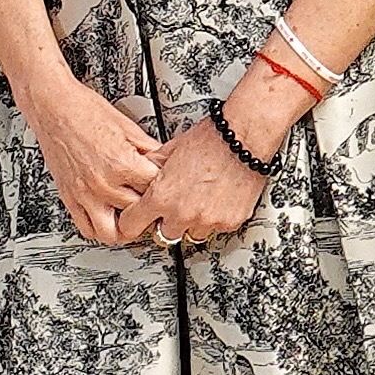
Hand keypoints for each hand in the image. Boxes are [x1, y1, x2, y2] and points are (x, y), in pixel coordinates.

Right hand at [26, 72, 167, 247]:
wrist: (53, 107)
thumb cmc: (84, 110)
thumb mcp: (127, 126)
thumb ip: (148, 148)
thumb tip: (164, 161)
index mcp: (122, 163)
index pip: (156, 190)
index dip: (164, 186)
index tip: (165, 186)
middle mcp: (103, 183)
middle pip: (138, 212)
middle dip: (148, 208)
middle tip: (152, 203)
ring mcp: (85, 193)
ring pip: (112, 233)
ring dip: (125, 230)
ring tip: (132, 220)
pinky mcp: (70, 197)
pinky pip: (86, 228)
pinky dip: (99, 230)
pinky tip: (108, 219)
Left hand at [144, 107, 270, 250]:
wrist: (243, 138)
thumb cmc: (211, 139)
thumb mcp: (170, 149)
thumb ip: (154, 166)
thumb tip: (144, 170)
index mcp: (161, 196)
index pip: (131, 225)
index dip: (132, 222)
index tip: (135, 221)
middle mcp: (182, 213)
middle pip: (163, 235)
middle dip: (166, 223)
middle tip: (175, 206)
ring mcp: (207, 221)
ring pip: (192, 235)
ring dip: (192, 223)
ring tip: (199, 200)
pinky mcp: (229, 222)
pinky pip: (216, 229)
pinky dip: (216, 219)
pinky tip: (217, 199)